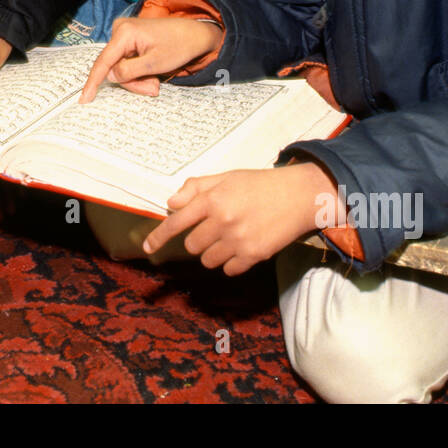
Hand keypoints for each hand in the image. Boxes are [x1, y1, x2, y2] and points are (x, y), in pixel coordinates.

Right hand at [81, 16, 222, 102]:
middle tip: (153, 89)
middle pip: (114, 67)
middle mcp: (120, 29)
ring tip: (156, 82)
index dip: (93, 82)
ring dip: (137, 79)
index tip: (84, 99)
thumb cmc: (179, 46)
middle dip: (132, 82)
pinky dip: (138, 72)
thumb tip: (109, 77)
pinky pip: (126, 62)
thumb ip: (129, 71)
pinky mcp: (129, 39)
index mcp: (124, 33)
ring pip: (120, 68)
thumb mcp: (155, 64)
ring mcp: (123, 33)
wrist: (195, 34)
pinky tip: (152, 74)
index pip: (104, 62)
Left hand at [142, 163, 339, 275]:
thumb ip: (196, 188)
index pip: (176, 222)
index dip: (159, 236)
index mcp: (213, 200)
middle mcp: (222, 221)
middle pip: (191, 245)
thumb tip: (171, 203)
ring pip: (207, 260)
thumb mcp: (226, 177)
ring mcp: (238, 241)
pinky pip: (228, 269)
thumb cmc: (260, 184)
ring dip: (214, 251)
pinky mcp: (254, 256)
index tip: (148, 247)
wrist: (299, 195)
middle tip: (216, 226)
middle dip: (198, 238)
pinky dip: (231, 262)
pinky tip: (243, 246)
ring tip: (232, 235)